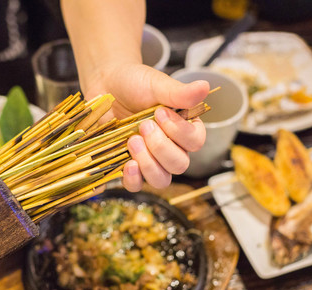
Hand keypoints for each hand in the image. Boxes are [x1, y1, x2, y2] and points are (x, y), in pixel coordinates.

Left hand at [82, 62, 208, 190]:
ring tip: (132, 141)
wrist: (106, 85)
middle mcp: (171, 147)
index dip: (180, 132)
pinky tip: (127, 165)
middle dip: (161, 147)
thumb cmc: (135, 83)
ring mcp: (150, 160)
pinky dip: (132, 179)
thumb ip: (179, 92)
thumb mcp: (157, 84)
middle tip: (144, 126)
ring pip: (161, 179)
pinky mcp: (128, 166)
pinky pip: (135, 186)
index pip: (195, 141)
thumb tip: (205, 87)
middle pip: (179, 165)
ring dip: (148, 164)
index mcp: (184, 128)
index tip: (160, 112)